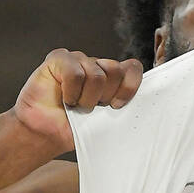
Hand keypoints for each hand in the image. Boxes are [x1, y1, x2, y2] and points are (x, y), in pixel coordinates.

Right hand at [12, 49, 142, 152]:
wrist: (45, 133)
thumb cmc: (74, 129)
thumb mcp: (105, 123)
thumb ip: (124, 110)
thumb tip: (148, 108)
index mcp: (111, 80)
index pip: (132, 68)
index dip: (129, 87)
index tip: (117, 106)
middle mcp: (96, 66)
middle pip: (116, 70)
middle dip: (105, 96)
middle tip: (90, 108)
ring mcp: (78, 60)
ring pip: (97, 73)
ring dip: (86, 98)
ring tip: (75, 105)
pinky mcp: (59, 59)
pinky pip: (75, 72)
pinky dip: (71, 91)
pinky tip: (65, 98)